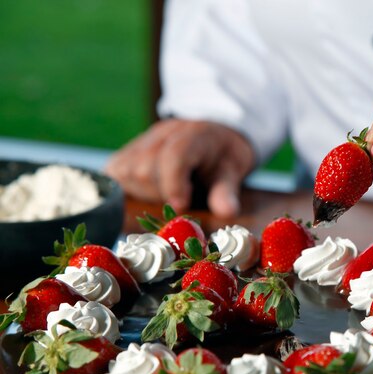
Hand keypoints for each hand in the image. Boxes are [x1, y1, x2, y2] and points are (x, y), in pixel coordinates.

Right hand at [105, 119, 254, 216]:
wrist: (210, 138)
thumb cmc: (221, 159)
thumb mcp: (232, 172)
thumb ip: (226, 192)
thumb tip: (228, 213)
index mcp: (193, 134)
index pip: (175, 155)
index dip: (174, 183)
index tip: (180, 207)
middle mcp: (162, 134)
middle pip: (145, 168)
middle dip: (161, 193)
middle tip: (181, 201)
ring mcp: (139, 143)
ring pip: (125, 173)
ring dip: (144, 194)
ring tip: (166, 196)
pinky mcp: (122, 156)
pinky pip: (113, 175)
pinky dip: (127, 191)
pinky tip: (146, 195)